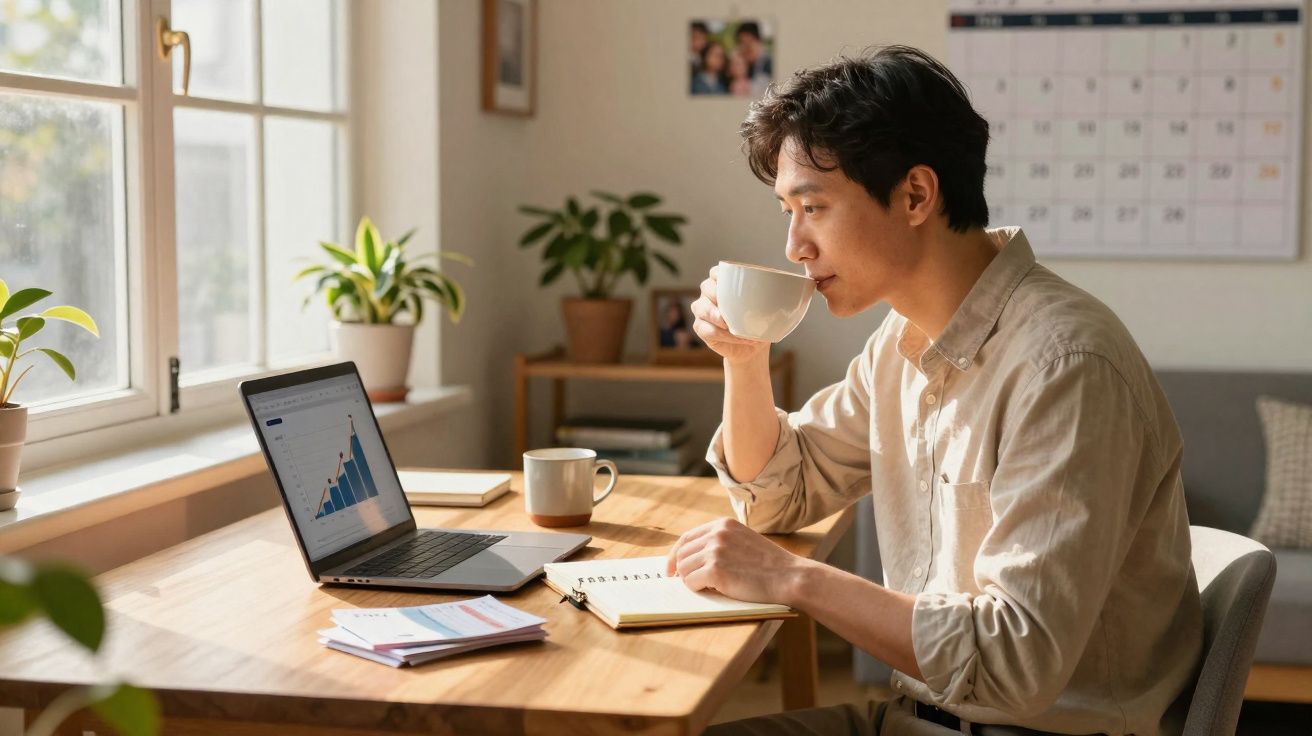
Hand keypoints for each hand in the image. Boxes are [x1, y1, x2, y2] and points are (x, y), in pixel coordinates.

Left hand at [665, 517, 809, 604]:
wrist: (788, 576)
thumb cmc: (769, 565)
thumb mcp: (743, 541)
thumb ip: (720, 543)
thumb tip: (691, 558)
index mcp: (723, 524)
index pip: (687, 537)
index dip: (675, 554)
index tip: (671, 568)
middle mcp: (717, 534)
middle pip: (682, 553)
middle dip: (680, 570)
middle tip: (685, 582)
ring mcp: (715, 551)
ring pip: (684, 569)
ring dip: (691, 581)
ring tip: (709, 586)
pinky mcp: (715, 570)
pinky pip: (691, 582)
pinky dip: (697, 589)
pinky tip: (712, 590)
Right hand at [690, 265, 769, 364]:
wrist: (752, 348)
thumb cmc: (759, 322)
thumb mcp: (769, 308)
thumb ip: (775, 296)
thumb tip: (801, 289)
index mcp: (724, 283)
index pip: (716, 272)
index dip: (719, 274)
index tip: (730, 281)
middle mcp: (710, 294)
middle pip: (706, 287)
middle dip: (715, 295)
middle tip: (730, 306)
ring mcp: (703, 311)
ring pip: (701, 308)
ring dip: (717, 316)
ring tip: (731, 325)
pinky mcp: (701, 328)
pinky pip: (707, 329)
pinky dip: (723, 335)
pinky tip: (738, 337)